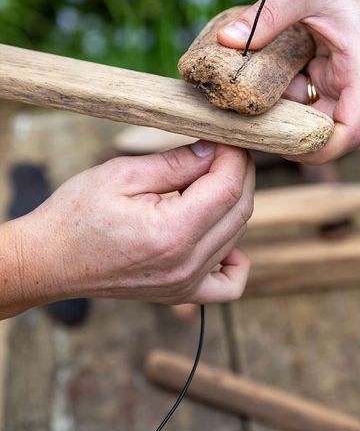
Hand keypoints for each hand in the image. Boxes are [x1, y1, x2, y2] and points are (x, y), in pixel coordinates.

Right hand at [19, 142, 253, 307]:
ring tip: (206, 179)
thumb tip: (214, 148)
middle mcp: (185, 264)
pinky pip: (229, 284)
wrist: (48, 260)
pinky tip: (219, 232)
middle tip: (221, 149)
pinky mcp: (181, 294)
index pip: (228, 187)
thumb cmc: (75, 214)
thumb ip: (175, 163)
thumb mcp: (122, 174)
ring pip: (237, 235)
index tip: (227, 137)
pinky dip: (236, 256)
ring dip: (233, 201)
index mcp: (171, 232)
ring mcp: (186, 284)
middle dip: (239, 173)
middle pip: (240, 210)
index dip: (234, 156)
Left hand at [218, 0, 359, 163]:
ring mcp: (340, 79)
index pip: (350, 133)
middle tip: (239, 129)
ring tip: (236, 106)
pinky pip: (299, 96)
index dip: (316, 151)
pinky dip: (276, 94)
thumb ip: (264, 16)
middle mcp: (356, 82)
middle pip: (323, 131)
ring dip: (276, 113)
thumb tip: (225, 42)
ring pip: (307, 116)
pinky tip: (249, 85)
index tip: (274, 146)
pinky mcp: (325, 72)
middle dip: (284, 133)